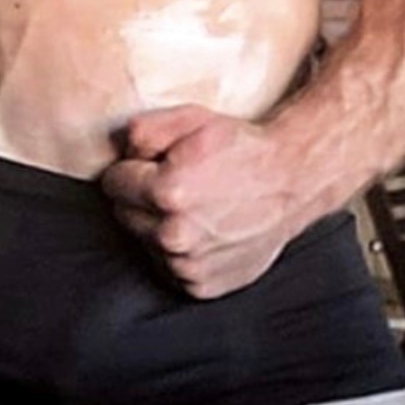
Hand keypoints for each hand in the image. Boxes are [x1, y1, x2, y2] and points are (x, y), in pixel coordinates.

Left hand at [100, 102, 284, 298]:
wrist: (291, 182)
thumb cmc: (242, 148)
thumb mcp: (191, 119)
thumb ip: (142, 131)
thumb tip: (120, 152)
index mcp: (166, 193)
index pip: (113, 183)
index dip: (130, 169)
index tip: (151, 165)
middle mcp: (175, 236)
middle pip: (125, 215)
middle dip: (142, 198)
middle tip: (178, 183)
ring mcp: (189, 265)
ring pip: (146, 242)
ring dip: (160, 225)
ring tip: (196, 206)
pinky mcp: (202, 285)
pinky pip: (170, 266)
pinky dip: (181, 250)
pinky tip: (204, 229)